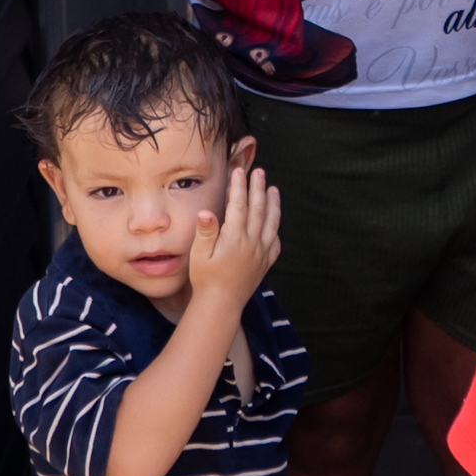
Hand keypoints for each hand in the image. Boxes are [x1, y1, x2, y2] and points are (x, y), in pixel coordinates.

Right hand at [186, 165, 281, 308]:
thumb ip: (205, 231)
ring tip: (273, 189)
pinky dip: (276, 228)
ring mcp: (261, 253)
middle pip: (258, 209)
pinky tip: (275, 222)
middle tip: (258, 172)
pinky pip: (276, 242)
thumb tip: (206, 211)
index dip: (238, 186)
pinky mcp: (265, 263)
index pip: (238, 205)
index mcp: (235, 238)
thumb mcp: (199, 254)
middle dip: (258, 188)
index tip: (237, 171)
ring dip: (273, 204)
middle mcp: (252, 243)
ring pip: (271, 223)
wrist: (221, 304)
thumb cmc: (206, 278)